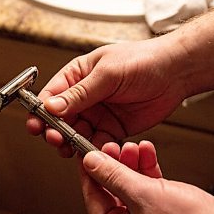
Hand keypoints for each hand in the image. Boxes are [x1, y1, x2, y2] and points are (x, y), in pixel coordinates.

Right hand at [26, 38, 188, 156]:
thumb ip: (80, 93)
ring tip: (71, 149)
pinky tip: (93, 152)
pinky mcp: (113, 129)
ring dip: (72, 143)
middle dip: (55, 130)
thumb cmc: (143, 61)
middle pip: (61, 118)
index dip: (42, 111)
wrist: (175, 73)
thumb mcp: (108, 73)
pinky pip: (97, 143)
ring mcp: (99, 114)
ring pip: (77, 133)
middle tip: (54, 139)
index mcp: (78, 76)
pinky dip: (93, 150)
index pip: (52, 95)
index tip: (37, 123)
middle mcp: (86, 97)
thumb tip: (53, 106)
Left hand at [80, 141, 213, 213]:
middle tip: (114, 145)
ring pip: (131, 187)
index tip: (87, 150)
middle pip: (112, 191)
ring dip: (132, 165)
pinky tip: (148, 153)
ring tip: (134, 146)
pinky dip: (148, 170)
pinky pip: (149, 189)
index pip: (93, 198)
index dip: (90, 171)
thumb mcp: (144, 195)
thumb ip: (114, 176)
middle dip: (114, 165)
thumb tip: (91, 162)